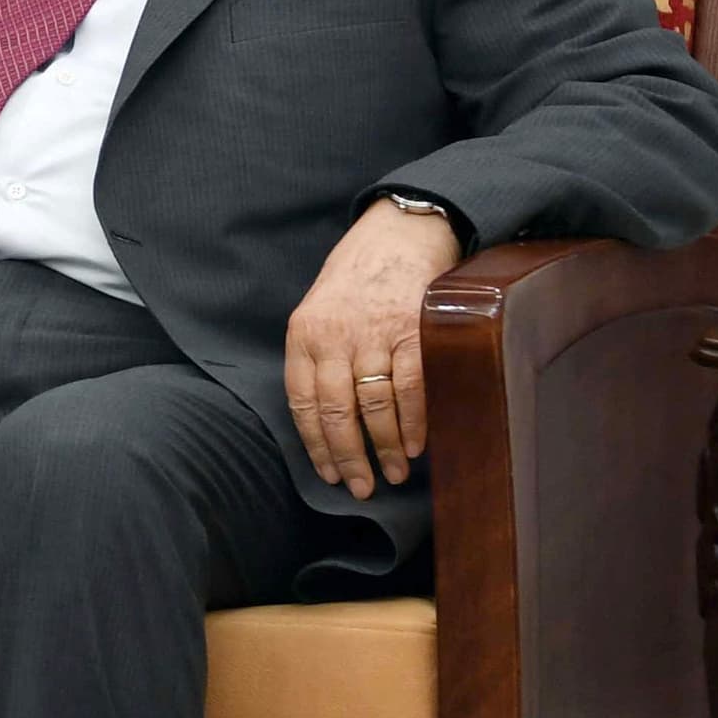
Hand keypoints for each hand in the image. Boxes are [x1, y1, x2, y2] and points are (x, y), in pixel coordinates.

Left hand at [282, 201, 464, 499]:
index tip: (330, 474)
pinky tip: (416, 445)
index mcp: (303, 335)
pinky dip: (414, 423)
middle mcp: (334, 337)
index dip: (316, 445)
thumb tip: (329, 419)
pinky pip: (411, 388)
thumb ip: (319, 357)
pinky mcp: (413, 330)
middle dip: (349, 458)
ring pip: (374, 406)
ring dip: (385, 447)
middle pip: (336, 413)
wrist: (398, 231)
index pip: (302, 403)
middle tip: (362, 487)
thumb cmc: (357, 278)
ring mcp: (375, 334)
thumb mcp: (319, 311)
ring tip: (394, 473)